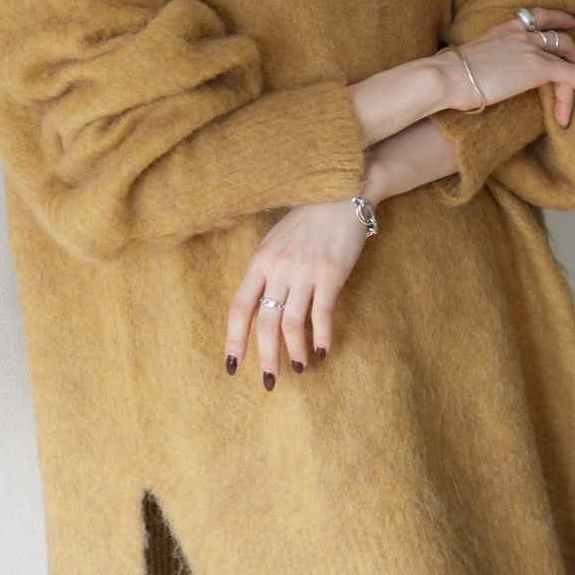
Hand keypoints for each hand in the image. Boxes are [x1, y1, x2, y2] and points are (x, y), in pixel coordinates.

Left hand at [224, 197, 369, 387]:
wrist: (343, 193)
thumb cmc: (308, 219)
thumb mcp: (276, 241)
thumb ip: (266, 270)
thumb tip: (259, 305)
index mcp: (260, 260)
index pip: (239, 307)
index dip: (234, 339)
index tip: (232, 365)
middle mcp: (278, 267)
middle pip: (263, 322)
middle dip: (264, 357)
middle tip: (269, 381)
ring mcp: (304, 270)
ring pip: (291, 323)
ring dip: (294, 352)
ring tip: (298, 369)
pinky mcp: (331, 273)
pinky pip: (322, 314)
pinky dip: (321, 337)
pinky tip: (322, 352)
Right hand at [434, 8, 574, 128]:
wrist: (447, 77)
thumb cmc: (448, 76)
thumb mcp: (470, 60)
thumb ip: (484, 62)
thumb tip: (483, 78)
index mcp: (504, 29)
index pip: (538, 16)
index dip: (560, 18)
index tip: (572, 22)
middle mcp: (520, 33)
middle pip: (561, 37)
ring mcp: (531, 48)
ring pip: (570, 57)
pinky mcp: (538, 67)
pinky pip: (573, 74)